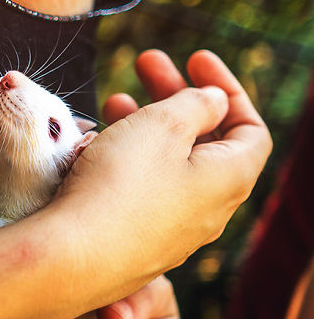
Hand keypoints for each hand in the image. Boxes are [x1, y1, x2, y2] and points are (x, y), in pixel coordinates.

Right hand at [44, 50, 271, 311]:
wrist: (69, 259)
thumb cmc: (119, 186)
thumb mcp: (161, 125)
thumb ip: (195, 104)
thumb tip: (214, 103)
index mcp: (228, 180)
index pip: (249, 128)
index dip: (228, 88)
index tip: (194, 59)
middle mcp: (208, 211)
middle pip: (204, 143)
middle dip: (175, 97)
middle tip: (145, 63)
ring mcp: (171, 233)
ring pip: (168, 166)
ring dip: (146, 127)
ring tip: (113, 101)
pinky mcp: (135, 245)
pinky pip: (142, 192)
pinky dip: (128, 160)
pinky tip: (96, 149)